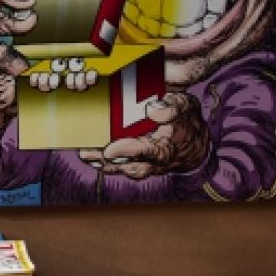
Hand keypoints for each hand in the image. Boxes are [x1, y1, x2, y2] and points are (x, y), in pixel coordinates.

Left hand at [78, 92, 208, 178]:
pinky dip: (102, 162)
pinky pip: (117, 166)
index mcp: (167, 147)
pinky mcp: (135, 165)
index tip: (110, 150)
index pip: (147, 152)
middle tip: (85, 153)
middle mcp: (154, 162)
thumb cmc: (186, 122)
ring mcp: (144, 166)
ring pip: (120, 168)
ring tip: (83, 153)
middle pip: (127, 166)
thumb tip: (151, 109)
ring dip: (100, 162)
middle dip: (105, 161)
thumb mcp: (186, 107)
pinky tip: (88, 154)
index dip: (128, 151)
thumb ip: (172, 107)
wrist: (193, 144)